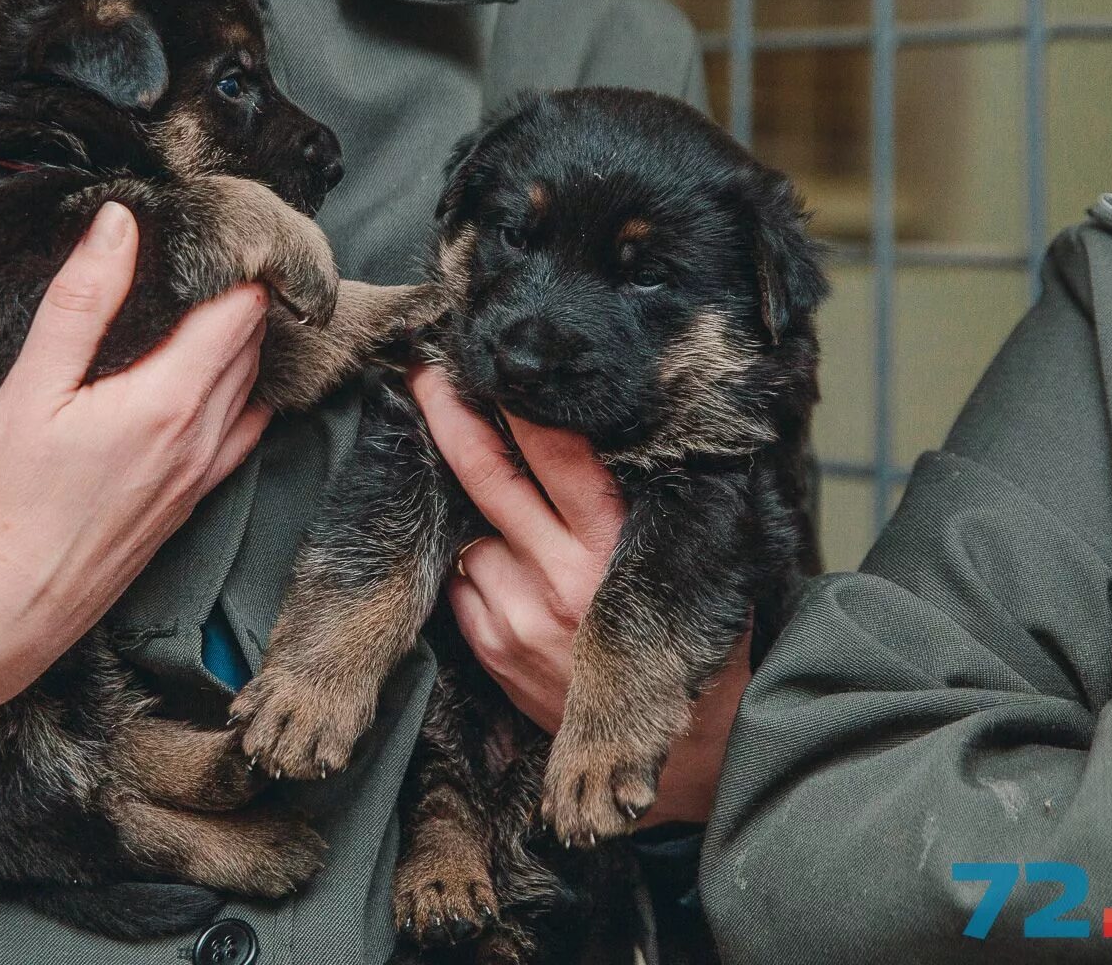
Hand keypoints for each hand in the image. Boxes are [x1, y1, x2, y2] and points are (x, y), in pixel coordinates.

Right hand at [0, 202, 272, 769]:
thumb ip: (80, 303)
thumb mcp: (28, 392)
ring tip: (221, 301)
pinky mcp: (186, 508)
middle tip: (222, 249)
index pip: (242, 310)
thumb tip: (121, 224)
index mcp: (170, 402)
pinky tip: (218, 381)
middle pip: (253, 346)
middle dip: (247, 294)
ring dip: (246, 344)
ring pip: (251, 390)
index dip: (242, 261)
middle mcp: (203, 440)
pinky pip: (239, 436)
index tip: (223, 224)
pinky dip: (240, 395)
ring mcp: (200, 479)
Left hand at [410, 363, 750, 826]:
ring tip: (525, 540)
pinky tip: (515, 584)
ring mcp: (520, 614)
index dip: (519, 404)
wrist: (687, 748)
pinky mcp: (494, 649)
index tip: (488, 363)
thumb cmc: (687, 633)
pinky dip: (479, 574)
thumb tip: (614, 423)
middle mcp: (565, 573)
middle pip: (490, 476)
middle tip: (425, 373)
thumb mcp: (683, 558)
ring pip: (473, 534)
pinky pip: (463, 587)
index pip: (560, 454)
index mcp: (616, 542)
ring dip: (483, 523)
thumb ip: (643, 501)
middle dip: (452, 418)